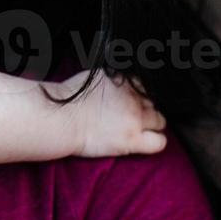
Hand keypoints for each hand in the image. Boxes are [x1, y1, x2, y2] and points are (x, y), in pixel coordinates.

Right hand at [52, 71, 166, 156]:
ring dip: (151, 125)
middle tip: (132, 117)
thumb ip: (111, 79)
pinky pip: (159, 142)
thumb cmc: (68, 99)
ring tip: (136, 130)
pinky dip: (155, 142)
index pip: (143, 86)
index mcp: (123, 81)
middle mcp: (133, 97)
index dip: (137, 96)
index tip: (129, 102)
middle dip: (145, 109)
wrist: (61, 118)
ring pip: (160, 120)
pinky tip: (143, 142)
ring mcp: (135, 118)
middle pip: (153, 103)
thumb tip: (116, 81)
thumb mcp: (93, 77)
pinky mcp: (132, 139)